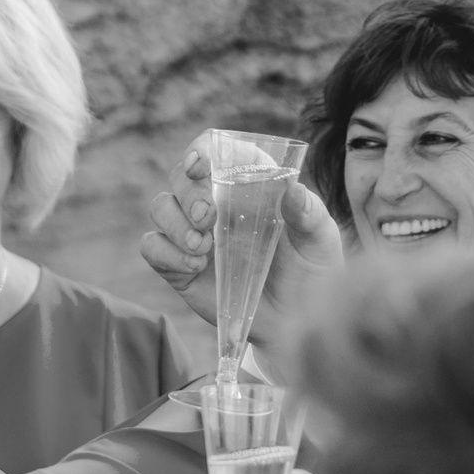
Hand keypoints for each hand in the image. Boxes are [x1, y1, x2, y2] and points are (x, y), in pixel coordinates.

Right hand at [139, 136, 344, 338]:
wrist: (298, 322)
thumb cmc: (312, 273)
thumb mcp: (321, 241)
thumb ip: (309, 213)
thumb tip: (293, 188)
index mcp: (248, 184)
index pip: (214, 150)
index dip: (201, 150)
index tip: (199, 165)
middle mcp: (216, 202)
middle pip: (180, 177)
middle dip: (188, 192)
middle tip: (208, 217)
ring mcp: (194, 233)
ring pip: (161, 207)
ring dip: (174, 223)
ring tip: (202, 248)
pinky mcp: (179, 265)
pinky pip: (152, 247)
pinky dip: (166, 252)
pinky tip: (194, 266)